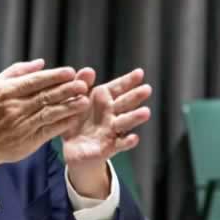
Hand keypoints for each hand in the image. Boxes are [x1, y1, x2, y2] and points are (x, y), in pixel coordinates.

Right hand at [0, 59, 90, 180]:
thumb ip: (17, 71)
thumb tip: (41, 63)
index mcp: (7, 91)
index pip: (35, 81)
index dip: (54, 76)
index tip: (70, 72)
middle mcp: (16, 107)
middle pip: (46, 96)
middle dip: (67, 89)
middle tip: (83, 84)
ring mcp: (23, 124)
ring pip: (51, 113)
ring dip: (69, 106)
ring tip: (84, 100)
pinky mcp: (29, 140)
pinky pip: (50, 130)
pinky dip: (63, 123)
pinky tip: (74, 118)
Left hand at [62, 68, 151, 197]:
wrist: (72, 148)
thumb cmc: (74, 120)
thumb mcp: (72, 100)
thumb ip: (79, 85)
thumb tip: (88, 70)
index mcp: (103, 99)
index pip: (118, 87)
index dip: (128, 80)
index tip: (139, 73)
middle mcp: (111, 113)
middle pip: (125, 103)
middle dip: (135, 96)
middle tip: (147, 89)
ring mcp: (111, 130)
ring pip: (125, 122)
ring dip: (135, 117)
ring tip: (146, 112)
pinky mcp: (108, 147)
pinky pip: (120, 145)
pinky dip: (127, 142)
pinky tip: (134, 138)